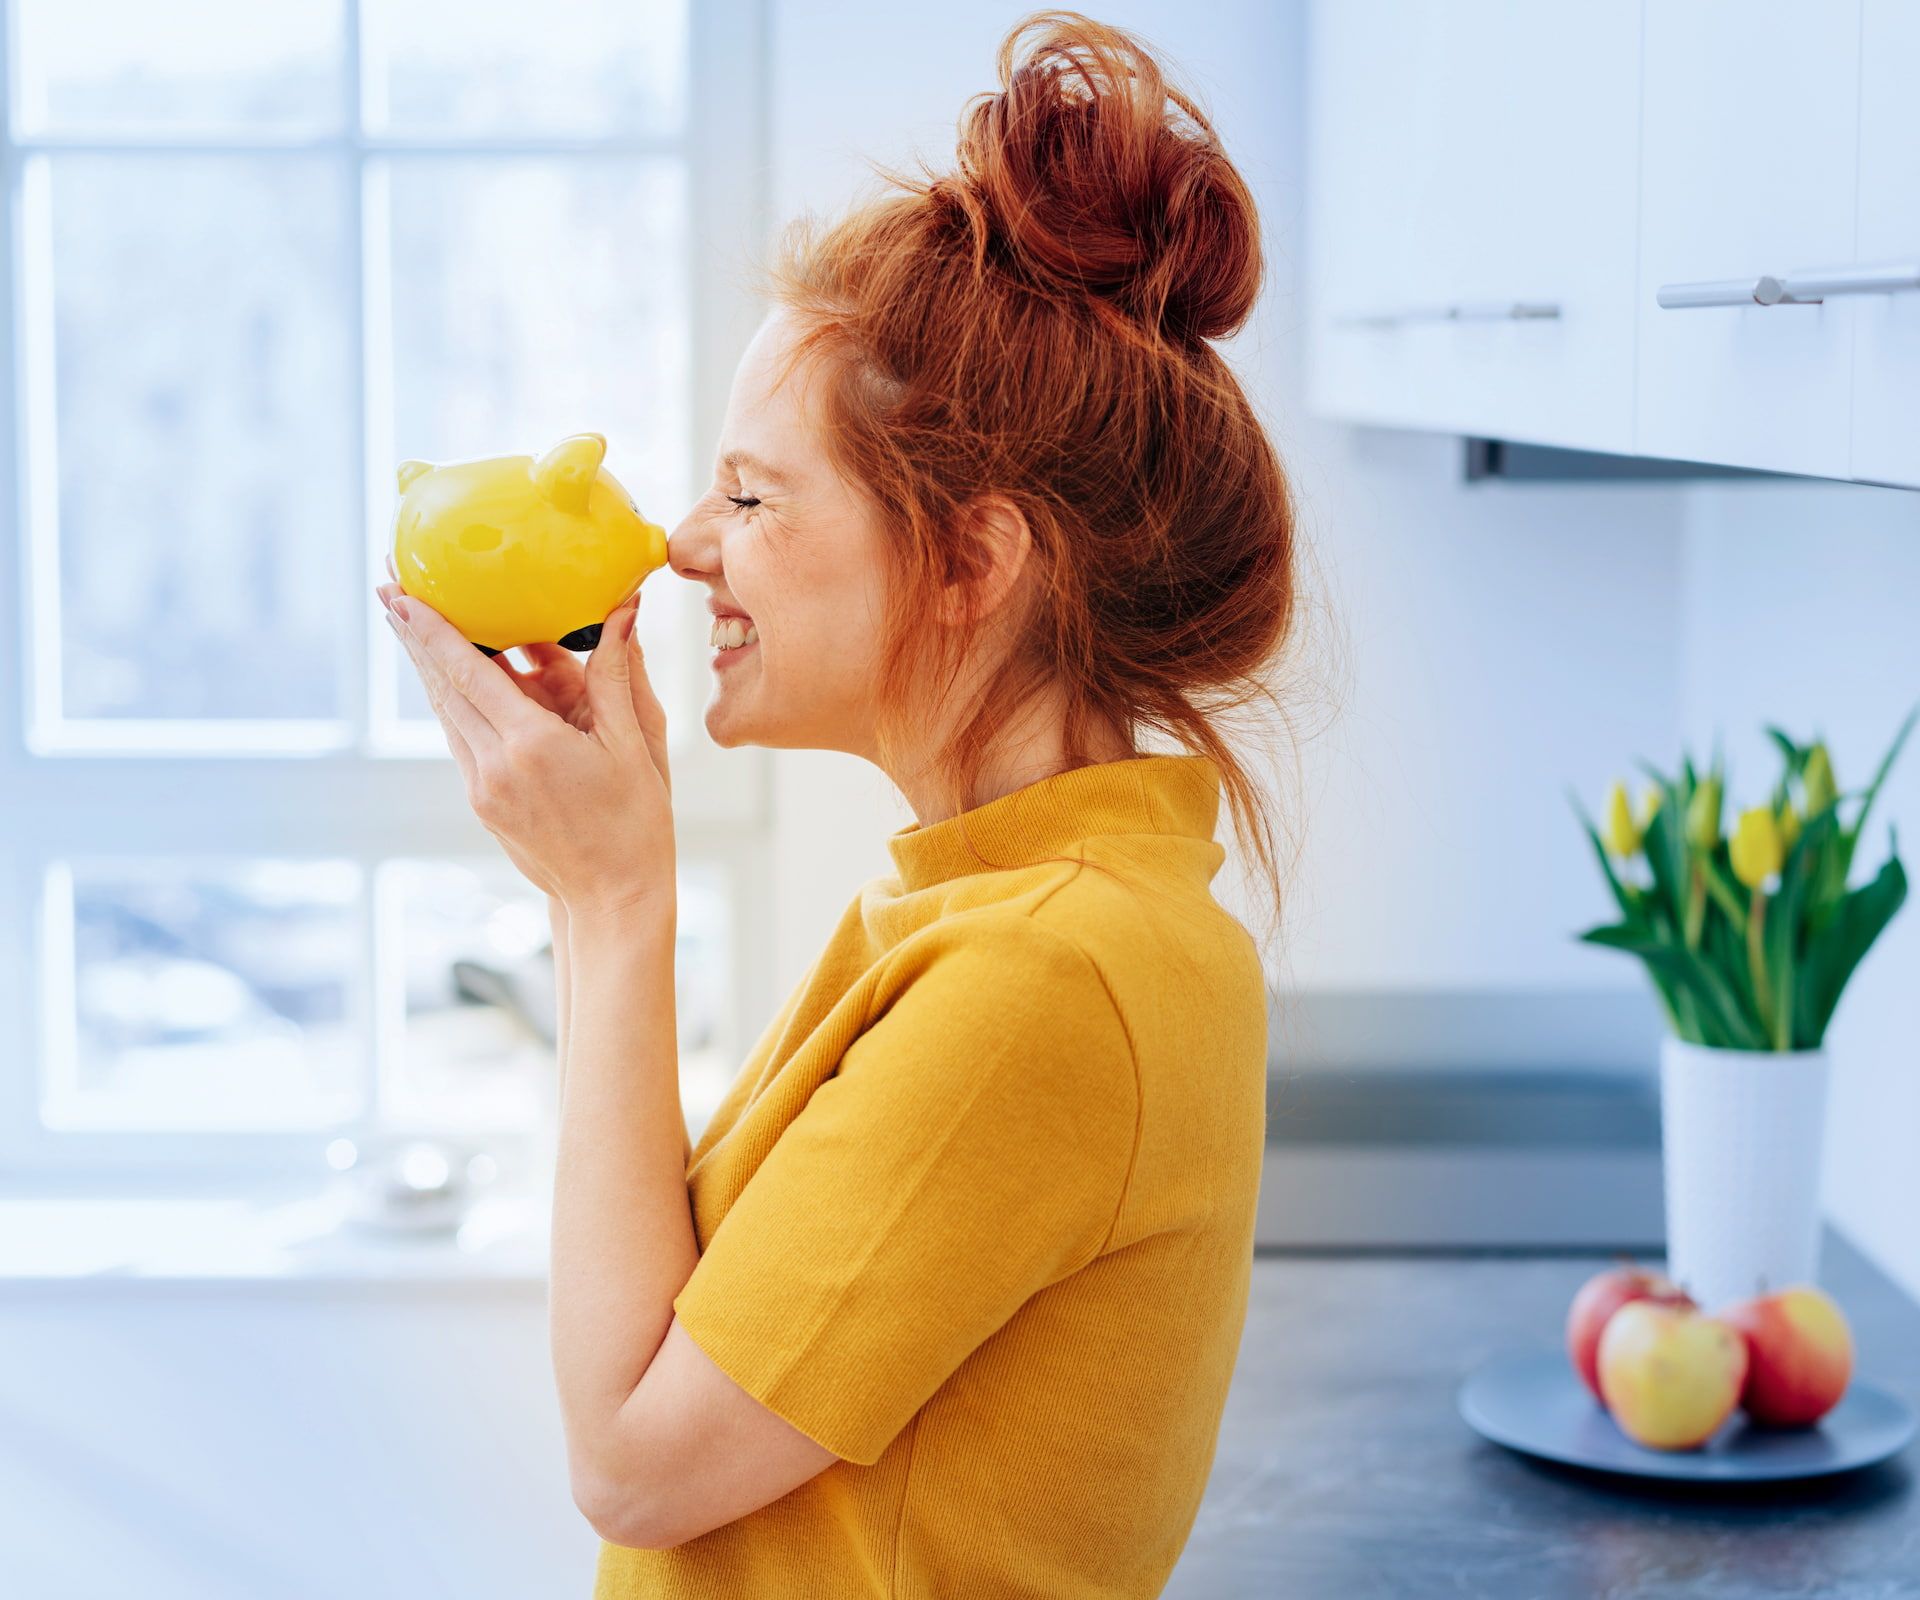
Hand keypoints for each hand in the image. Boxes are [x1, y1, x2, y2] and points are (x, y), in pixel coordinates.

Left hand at [376, 567, 674, 923]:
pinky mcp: (482, 803)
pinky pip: (462, 738)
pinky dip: (455, 700)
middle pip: (442, 687)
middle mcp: (495, 766)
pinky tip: (454, 678)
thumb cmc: (637, 824)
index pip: (469, 671)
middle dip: (414, 636)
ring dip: (429, 667)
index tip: (401, 592)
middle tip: (388, 585)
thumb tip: (622, 610)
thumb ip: (617, 674)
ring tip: (410, 622)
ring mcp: (482, 788)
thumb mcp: (635, 745)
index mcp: (532, 745)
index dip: (431, 629)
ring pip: (447, 713)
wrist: (615, 899)